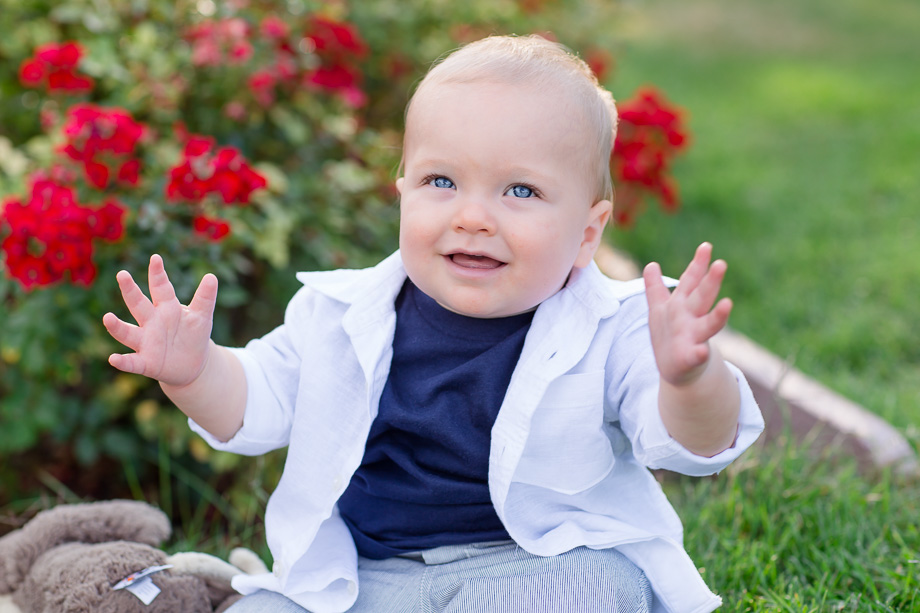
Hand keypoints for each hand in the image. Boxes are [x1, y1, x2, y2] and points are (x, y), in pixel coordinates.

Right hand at [103, 254, 217, 386]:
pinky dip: (123, 361)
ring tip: (107, 317)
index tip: (156, 258)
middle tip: (122, 274)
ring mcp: (146, 342)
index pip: (161, 288)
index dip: (158, 274)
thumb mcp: (202, 316)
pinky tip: (114, 359)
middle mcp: (151, 322)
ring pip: (128, 332)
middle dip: (130, 291)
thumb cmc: (194, 335)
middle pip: (138, 304)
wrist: (193, 364)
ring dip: (117, 326)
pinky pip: (131, 362)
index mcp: (166, 308)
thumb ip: (205, 298)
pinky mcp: (145, 362)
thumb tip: (211, 276)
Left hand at [643, 242, 731, 386]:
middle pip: (702, 298)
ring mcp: (694, 338)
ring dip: (718, 315)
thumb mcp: (659, 309)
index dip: (698, 265)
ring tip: (728, 304)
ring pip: (708, 325)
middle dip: (711, 282)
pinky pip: (696, 356)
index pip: (691, 281)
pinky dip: (699, 353)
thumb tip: (651, 264)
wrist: (675, 370)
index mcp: (682, 304)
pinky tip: (702, 351)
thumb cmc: (670, 336)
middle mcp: (691, 318)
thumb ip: (655, 288)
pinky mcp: (690, 359)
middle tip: (721, 264)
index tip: (706, 246)